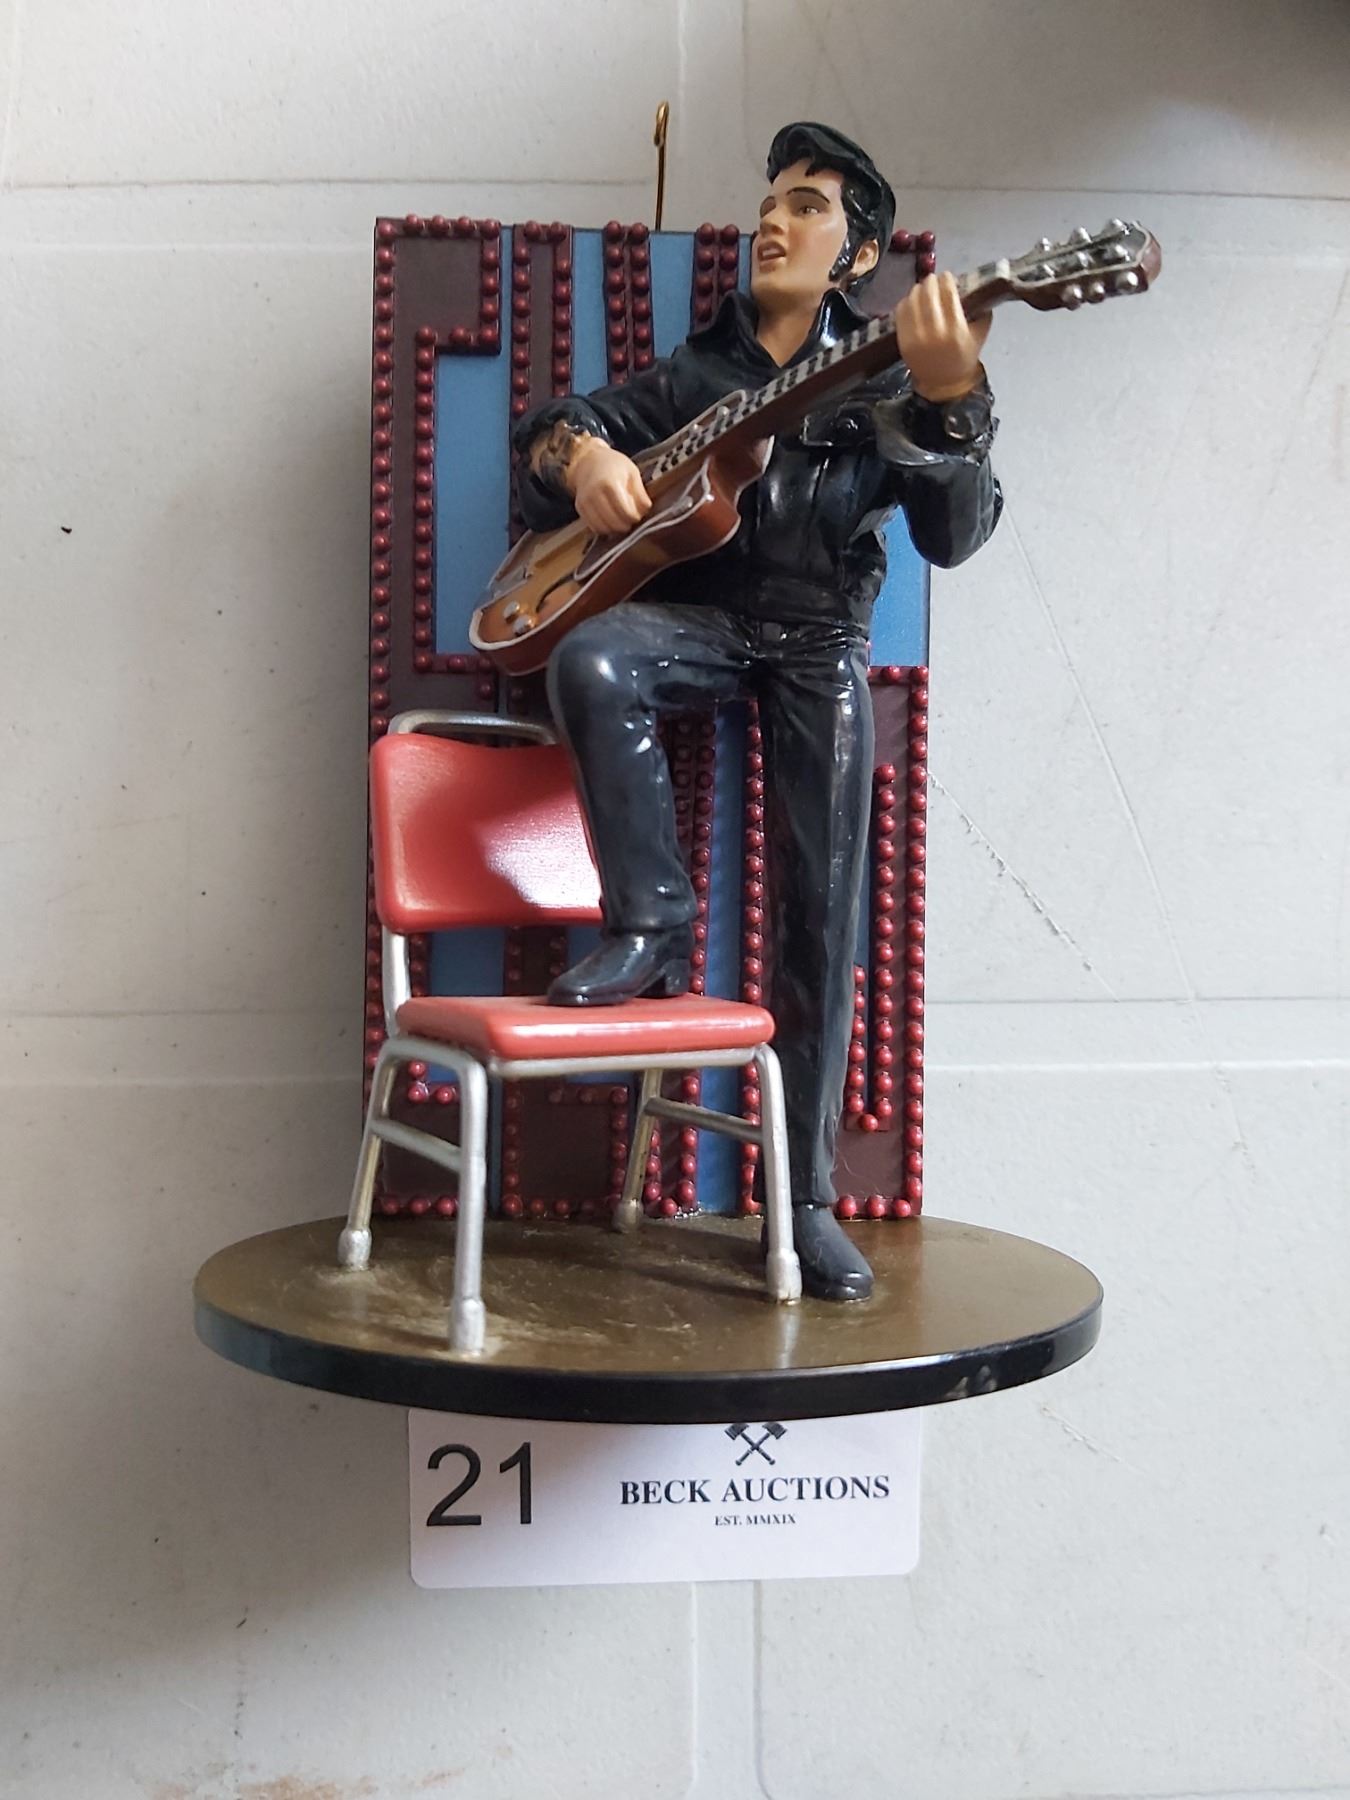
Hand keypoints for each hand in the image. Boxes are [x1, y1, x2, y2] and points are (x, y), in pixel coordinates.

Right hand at [569, 439, 652, 535]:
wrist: (588, 460)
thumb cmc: (613, 465)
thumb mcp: (632, 472)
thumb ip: (640, 492)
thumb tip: (646, 509)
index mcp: (610, 484)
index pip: (626, 513)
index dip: (635, 517)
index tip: (638, 513)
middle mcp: (594, 494)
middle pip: (615, 523)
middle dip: (626, 524)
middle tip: (631, 518)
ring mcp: (585, 502)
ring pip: (604, 529)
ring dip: (615, 529)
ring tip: (621, 520)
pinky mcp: (580, 508)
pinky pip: (594, 528)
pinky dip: (604, 528)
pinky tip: (611, 521)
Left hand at [895, 272, 991, 402]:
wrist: (943, 383)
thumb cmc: (963, 357)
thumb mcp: (980, 335)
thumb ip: (982, 312)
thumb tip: (975, 288)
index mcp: (956, 330)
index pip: (948, 294)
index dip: (946, 280)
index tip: (946, 276)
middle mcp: (935, 332)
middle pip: (928, 294)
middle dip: (931, 282)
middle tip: (933, 279)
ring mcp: (916, 337)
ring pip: (913, 301)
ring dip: (918, 289)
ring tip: (922, 288)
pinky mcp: (903, 341)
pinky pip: (901, 313)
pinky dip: (906, 302)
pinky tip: (912, 300)